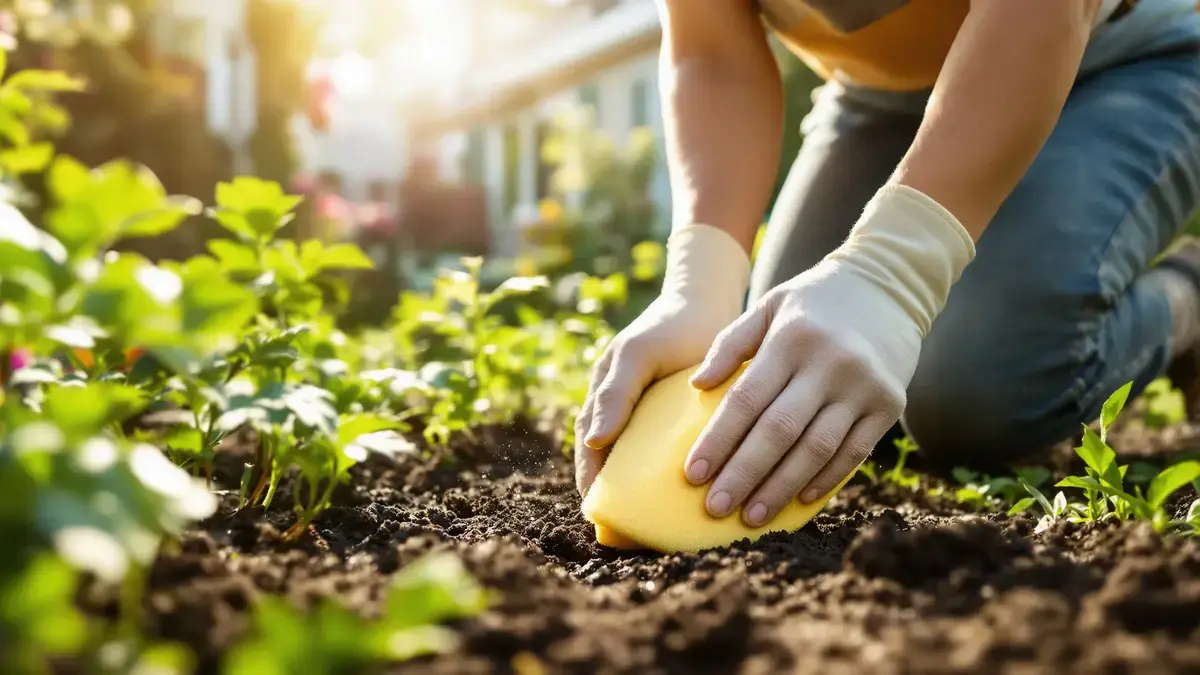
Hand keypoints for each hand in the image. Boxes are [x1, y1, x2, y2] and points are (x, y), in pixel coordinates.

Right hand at [574, 223, 751, 496]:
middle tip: (625, 533)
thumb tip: (593, 443)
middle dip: (615, 496)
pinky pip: (659, 454)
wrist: (704, 305)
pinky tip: (681, 495)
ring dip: (638, 490)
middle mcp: (621, 412)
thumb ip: (615, 394)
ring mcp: (646, 416)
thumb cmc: (668, 327)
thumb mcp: (636, 355)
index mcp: (605, 400)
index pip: (590, 452)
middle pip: (609, 463)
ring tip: (649, 522)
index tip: (598, 514)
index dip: (592, 483)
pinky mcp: (671, 420)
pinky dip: (662, 475)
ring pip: (635, 462)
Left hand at [682, 184, 976, 526]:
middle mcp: (830, 363)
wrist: (889, 284)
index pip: (747, 399)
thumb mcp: (768, 306)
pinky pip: (853, 452)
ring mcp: (864, 386)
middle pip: (779, 431)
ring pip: (816, 449)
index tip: (693, 474)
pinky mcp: (889, 403)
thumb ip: (730, 344)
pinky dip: (824, 479)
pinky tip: (798, 501)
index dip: (719, 440)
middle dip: (743, 473)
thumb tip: (696, 387)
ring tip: (751, 516)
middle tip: (715, 508)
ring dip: (781, 487)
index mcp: (792, 338)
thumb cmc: (813, 301)